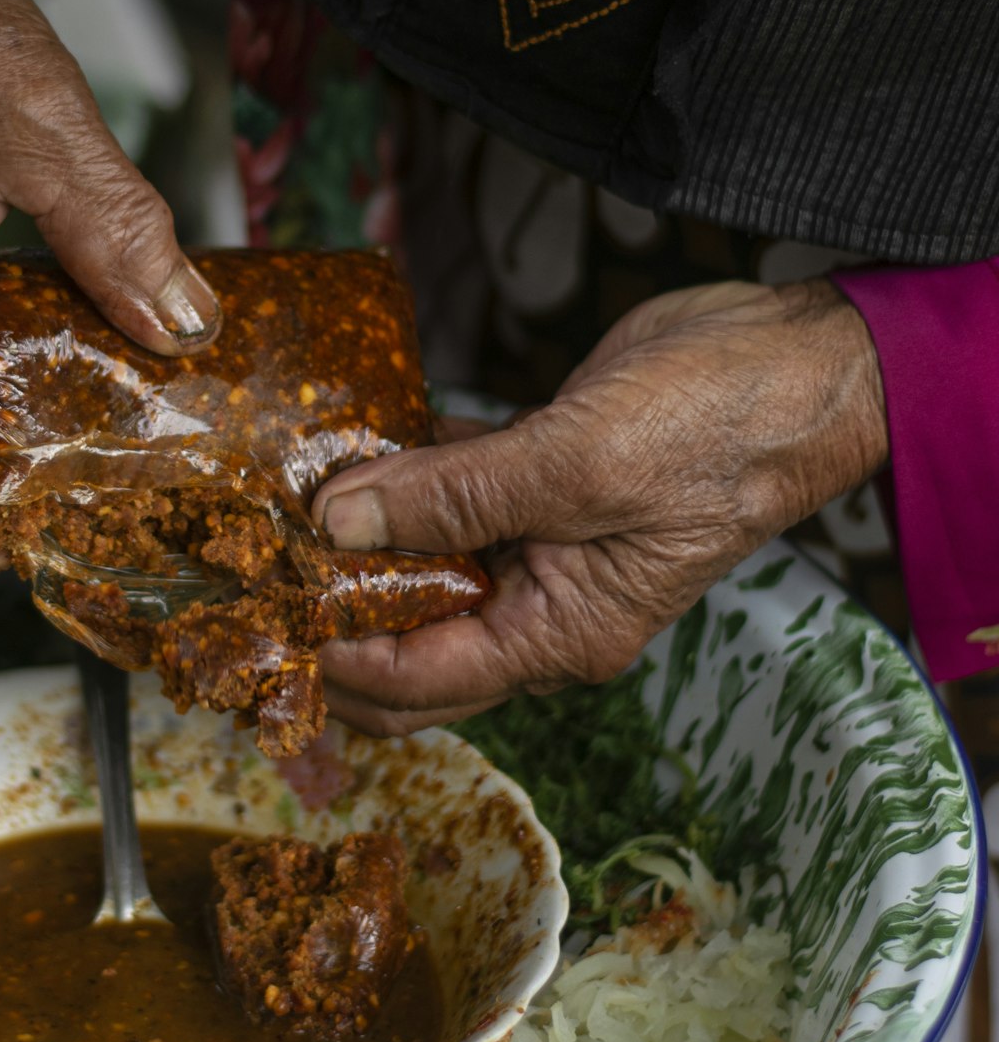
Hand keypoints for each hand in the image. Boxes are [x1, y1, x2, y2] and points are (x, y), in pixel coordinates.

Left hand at [311, 278, 887, 732]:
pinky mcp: (532, 475)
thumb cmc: (717, 428)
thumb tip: (337, 522)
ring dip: (354, 537)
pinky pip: (444, 491)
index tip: (255, 613)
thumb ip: (453, 496)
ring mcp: (536, 540)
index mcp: (559, 634)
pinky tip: (338, 442)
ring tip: (270, 503)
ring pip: (418, 563)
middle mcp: (542, 602)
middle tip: (246, 571)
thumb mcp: (574, 465)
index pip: (416, 680)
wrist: (794, 361)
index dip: (330, 655)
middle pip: (406, 642)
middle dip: (329, 616)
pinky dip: (396, 472)